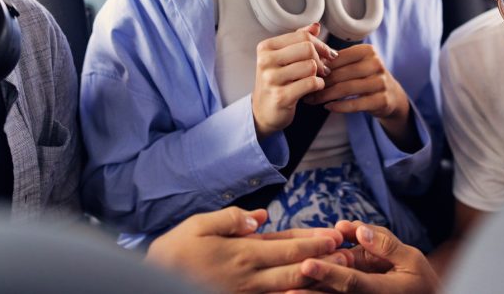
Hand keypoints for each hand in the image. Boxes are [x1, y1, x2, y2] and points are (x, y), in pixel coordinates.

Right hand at [146, 207, 346, 293]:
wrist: (155, 284)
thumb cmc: (174, 252)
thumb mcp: (198, 225)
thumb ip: (230, 218)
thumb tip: (260, 216)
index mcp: (242, 251)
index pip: (287, 245)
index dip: (313, 241)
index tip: (334, 235)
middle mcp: (250, 275)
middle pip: (296, 267)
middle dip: (324, 260)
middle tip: (348, 254)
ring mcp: (247, 292)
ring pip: (290, 286)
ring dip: (316, 278)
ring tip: (339, 272)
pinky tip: (306, 291)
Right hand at [252, 23, 338, 138]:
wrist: (264, 111)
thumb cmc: (277, 81)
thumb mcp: (284, 58)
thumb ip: (299, 40)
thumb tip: (315, 25)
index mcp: (266, 48)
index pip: (302, 36)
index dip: (320, 44)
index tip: (327, 53)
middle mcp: (265, 61)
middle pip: (307, 48)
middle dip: (321, 58)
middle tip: (324, 68)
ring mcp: (271, 79)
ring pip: (310, 66)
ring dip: (319, 74)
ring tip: (317, 78)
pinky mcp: (281, 96)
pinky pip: (311, 83)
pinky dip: (319, 85)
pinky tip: (315, 88)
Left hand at [287, 220, 439, 293]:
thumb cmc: (419, 280)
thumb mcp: (412, 259)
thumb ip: (385, 244)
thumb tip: (357, 230)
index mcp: (381, 291)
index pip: (350, 281)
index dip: (328, 273)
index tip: (306, 263)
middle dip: (306, 287)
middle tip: (283, 279)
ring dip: (303, 293)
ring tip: (276, 289)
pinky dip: (312, 293)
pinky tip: (289, 290)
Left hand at [304, 44, 414, 145]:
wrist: (390, 96)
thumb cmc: (364, 77)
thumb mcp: (354, 64)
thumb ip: (335, 60)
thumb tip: (308, 58)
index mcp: (367, 51)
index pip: (337, 58)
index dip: (319, 66)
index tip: (304, 74)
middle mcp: (376, 64)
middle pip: (340, 74)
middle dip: (320, 83)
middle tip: (304, 89)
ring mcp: (381, 82)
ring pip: (346, 89)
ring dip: (326, 96)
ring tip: (312, 100)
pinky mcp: (382, 100)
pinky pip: (355, 104)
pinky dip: (339, 106)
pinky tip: (327, 107)